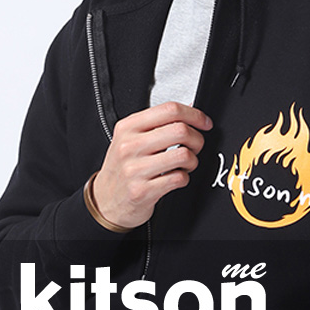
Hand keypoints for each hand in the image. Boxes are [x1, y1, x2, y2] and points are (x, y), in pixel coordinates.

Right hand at [91, 101, 212, 229]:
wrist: (105, 200)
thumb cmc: (122, 167)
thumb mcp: (130, 138)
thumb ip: (157, 123)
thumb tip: (189, 110)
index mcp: (128, 127)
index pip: (169, 110)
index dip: (195, 115)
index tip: (204, 122)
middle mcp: (130, 146)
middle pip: (180, 130)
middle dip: (197, 139)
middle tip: (196, 146)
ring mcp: (135, 169)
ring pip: (184, 155)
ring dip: (193, 160)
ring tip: (185, 164)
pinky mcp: (142, 191)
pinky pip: (179, 178)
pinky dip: (184, 178)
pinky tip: (175, 177)